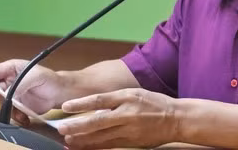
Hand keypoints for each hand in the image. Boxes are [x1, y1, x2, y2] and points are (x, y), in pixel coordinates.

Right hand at [0, 59, 63, 125]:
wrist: (59, 93)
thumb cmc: (49, 79)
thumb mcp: (36, 76)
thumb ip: (21, 83)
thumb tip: (7, 94)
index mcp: (11, 68)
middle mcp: (9, 81)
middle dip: (0, 99)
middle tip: (10, 105)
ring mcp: (12, 94)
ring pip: (1, 103)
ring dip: (9, 110)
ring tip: (21, 114)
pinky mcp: (17, 105)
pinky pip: (9, 112)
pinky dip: (15, 117)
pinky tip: (25, 118)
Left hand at [57, 88, 179, 149]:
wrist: (176, 119)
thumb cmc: (154, 103)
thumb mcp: (134, 92)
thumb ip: (114, 99)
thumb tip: (92, 105)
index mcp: (126, 97)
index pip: (99, 100)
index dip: (81, 104)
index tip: (65, 107)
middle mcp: (127, 114)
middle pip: (98, 122)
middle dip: (78, 127)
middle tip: (61, 130)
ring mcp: (129, 131)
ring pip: (102, 137)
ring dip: (83, 140)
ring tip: (68, 141)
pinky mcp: (132, 143)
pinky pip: (110, 145)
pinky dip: (95, 147)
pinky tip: (84, 148)